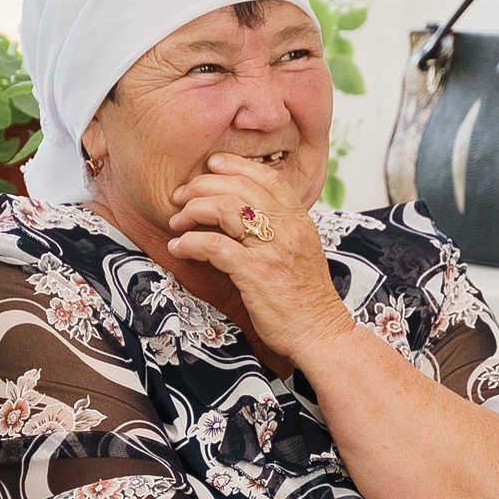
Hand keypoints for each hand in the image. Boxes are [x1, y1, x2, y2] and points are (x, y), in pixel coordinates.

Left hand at [164, 154, 356, 361]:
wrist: (320, 333)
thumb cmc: (305, 298)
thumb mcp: (299, 251)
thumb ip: (279, 229)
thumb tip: (243, 212)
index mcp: (299, 219)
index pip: (266, 177)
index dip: (234, 165)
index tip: (210, 166)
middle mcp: (288, 227)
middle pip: (238, 186)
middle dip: (201, 186)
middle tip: (180, 197)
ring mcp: (272, 249)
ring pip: (225, 208)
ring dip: (192, 211)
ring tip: (177, 222)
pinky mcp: (255, 272)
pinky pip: (214, 245)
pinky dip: (190, 243)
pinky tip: (179, 247)